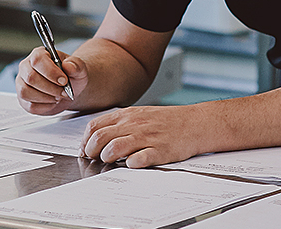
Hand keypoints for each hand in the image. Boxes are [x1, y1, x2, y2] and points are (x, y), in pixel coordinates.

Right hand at [15, 46, 86, 114]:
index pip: (37, 60)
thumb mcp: (79, 68)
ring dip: (46, 98)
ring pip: (25, 92)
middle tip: (63, 92)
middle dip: (50, 88)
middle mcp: (26, 67)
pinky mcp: (23, 99)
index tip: (64, 81)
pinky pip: (29, 105)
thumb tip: (68, 66)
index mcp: (39, 54)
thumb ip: (76, 65)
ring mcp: (21, 83)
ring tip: (57, 96)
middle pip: (30, 77)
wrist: (68, 89)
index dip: (51, 72)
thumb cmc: (70, 75)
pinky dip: (45, 107)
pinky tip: (52, 102)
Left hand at [79, 105, 208, 166]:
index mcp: (127, 116)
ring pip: (115, 148)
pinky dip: (131, 164)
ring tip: (111, 161)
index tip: (85, 150)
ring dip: (107, 157)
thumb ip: (120, 124)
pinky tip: (132, 164)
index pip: (95, 126)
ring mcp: (147, 138)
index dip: (85, 140)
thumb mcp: (140, 115)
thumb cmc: (167, 121)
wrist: (195, 123)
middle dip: (92, 151)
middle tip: (94, 158)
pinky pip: (140, 159)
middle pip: (101, 138)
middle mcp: (134, 125)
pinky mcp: (160, 151)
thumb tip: (97, 137)